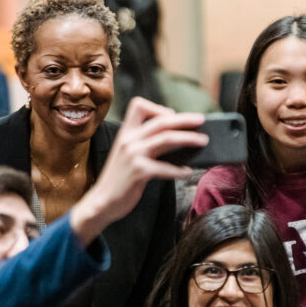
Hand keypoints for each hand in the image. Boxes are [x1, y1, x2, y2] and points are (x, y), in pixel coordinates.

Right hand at [70, 98, 206, 244]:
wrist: (102, 201)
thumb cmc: (118, 178)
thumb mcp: (126, 153)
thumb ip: (142, 142)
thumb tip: (173, 137)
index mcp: (125, 132)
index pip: (139, 105)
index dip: (158, 108)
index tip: (172, 116)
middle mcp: (128, 140)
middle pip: (161, 121)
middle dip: (184, 119)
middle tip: (201, 120)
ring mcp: (133, 155)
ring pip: (167, 139)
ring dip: (189, 139)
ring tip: (203, 141)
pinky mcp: (139, 172)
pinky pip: (166, 167)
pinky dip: (180, 170)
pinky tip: (187, 172)